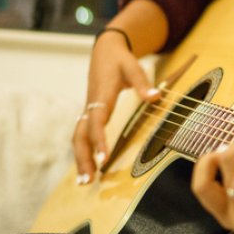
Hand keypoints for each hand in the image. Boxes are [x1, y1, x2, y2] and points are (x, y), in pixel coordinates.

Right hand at [73, 28, 157, 182]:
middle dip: (83, 158)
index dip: (99, 139)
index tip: (104, 158)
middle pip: (81, 134)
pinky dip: (82, 152)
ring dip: (80, 159)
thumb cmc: (120, 60)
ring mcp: (87, 110)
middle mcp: (91, 105)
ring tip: (85, 182)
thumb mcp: (133, 66)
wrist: (105, 51)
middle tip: (88, 180)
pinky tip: (87, 170)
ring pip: (78, 138)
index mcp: (101, 95)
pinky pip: (82, 136)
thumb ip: (143, 82)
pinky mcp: (89, 114)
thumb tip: (155, 97)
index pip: (97, 120)